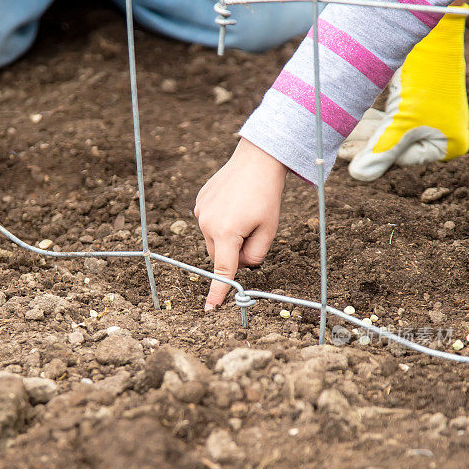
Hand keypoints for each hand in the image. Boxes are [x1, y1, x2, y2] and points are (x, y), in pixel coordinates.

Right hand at [194, 138, 286, 309]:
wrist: (256, 160)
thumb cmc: (266, 195)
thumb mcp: (268, 230)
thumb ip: (255, 255)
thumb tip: (240, 266)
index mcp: (226, 233)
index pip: (223, 271)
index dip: (218, 292)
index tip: (210, 309)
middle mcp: (207, 224)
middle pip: (219, 256)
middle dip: (234, 254)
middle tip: (253, 234)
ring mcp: (200, 212)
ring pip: (213, 241)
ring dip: (227, 237)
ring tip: (244, 214)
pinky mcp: (199, 203)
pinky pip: (209, 223)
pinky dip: (221, 222)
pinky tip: (234, 204)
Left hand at [338, 4, 468, 180]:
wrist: (434, 30)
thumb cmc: (425, 76)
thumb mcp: (401, 120)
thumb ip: (380, 150)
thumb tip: (358, 176)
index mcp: (447, 144)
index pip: (401, 159)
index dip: (372, 157)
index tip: (343, 155)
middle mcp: (440, 133)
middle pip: (393, 146)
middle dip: (364, 144)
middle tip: (336, 146)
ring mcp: (427, 117)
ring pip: (388, 131)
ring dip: (362, 132)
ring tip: (337, 135)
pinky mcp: (414, 102)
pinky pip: (388, 118)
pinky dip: (369, 120)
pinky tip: (348, 122)